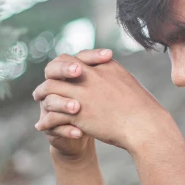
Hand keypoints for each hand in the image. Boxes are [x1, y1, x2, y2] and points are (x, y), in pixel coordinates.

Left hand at [33, 50, 166, 151]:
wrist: (145, 126)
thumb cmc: (143, 109)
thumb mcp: (128, 83)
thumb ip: (114, 76)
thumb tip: (110, 76)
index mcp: (104, 66)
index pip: (75, 58)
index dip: (66, 65)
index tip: (65, 74)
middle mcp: (90, 75)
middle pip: (57, 66)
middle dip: (49, 74)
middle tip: (46, 84)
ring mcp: (82, 93)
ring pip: (49, 87)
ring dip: (42, 93)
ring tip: (39, 100)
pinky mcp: (77, 113)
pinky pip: (52, 111)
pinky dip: (46, 119)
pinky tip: (42, 125)